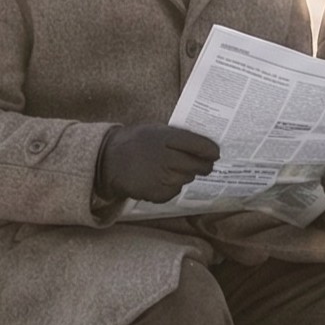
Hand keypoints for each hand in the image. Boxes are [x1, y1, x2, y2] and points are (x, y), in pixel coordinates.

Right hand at [95, 124, 219, 202]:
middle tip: (206, 165)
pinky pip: (175, 190)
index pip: (200, 145)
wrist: (108, 161)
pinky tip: (162, 178)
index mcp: (167, 138)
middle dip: (204, 165)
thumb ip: (177, 137)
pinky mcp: (158, 193)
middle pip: (199, 165)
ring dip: (186, 175)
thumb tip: (204, 144)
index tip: (215, 153)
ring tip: (174, 168)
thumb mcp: (156, 130)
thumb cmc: (136, 142)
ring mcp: (163, 177)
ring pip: (187, 178)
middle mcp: (167, 158)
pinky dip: (172, 185)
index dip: (211, 150)